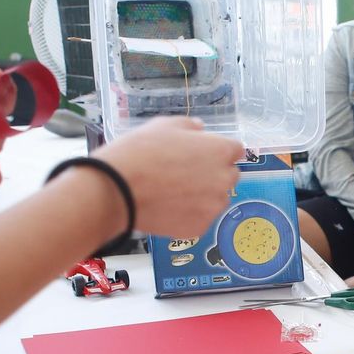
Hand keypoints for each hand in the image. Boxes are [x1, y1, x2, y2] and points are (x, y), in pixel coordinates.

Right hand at [93, 117, 243, 236]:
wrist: (117, 190)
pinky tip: (169, 206)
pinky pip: (201, 218)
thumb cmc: (139, 152)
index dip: (219, 151)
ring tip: (174, 192)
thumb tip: (200, 130)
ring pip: (217, 199)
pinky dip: (190, 214)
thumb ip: (189, 126)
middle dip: (215, 173)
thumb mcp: (163, 125)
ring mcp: (213, 206)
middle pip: (230, 175)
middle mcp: (223, 179)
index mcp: (219, 150)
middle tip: (187, 173)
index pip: (235, 150)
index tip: (205, 154)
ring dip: (205, 195)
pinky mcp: (200, 227)